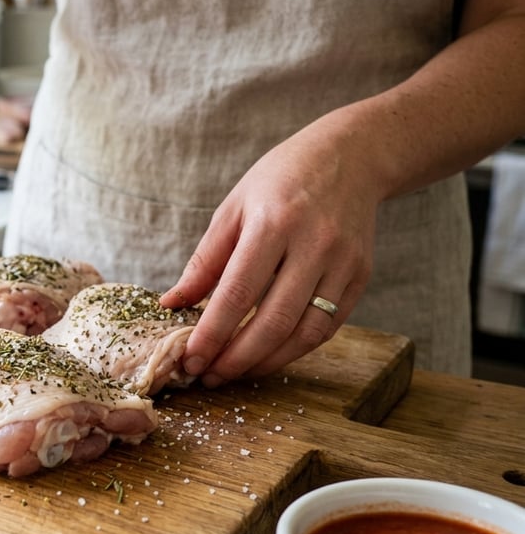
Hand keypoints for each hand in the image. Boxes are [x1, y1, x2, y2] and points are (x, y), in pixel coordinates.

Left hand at [158, 124, 377, 385]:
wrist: (350, 157)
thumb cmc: (280, 181)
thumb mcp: (233, 209)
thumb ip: (204, 261)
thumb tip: (172, 304)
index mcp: (273, 224)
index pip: (237, 293)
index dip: (212, 334)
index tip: (190, 359)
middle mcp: (313, 246)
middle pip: (273, 321)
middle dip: (237, 358)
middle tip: (208, 375)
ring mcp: (343, 264)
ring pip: (305, 333)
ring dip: (267, 362)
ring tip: (234, 372)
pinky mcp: (360, 277)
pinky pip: (327, 327)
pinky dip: (295, 349)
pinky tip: (268, 355)